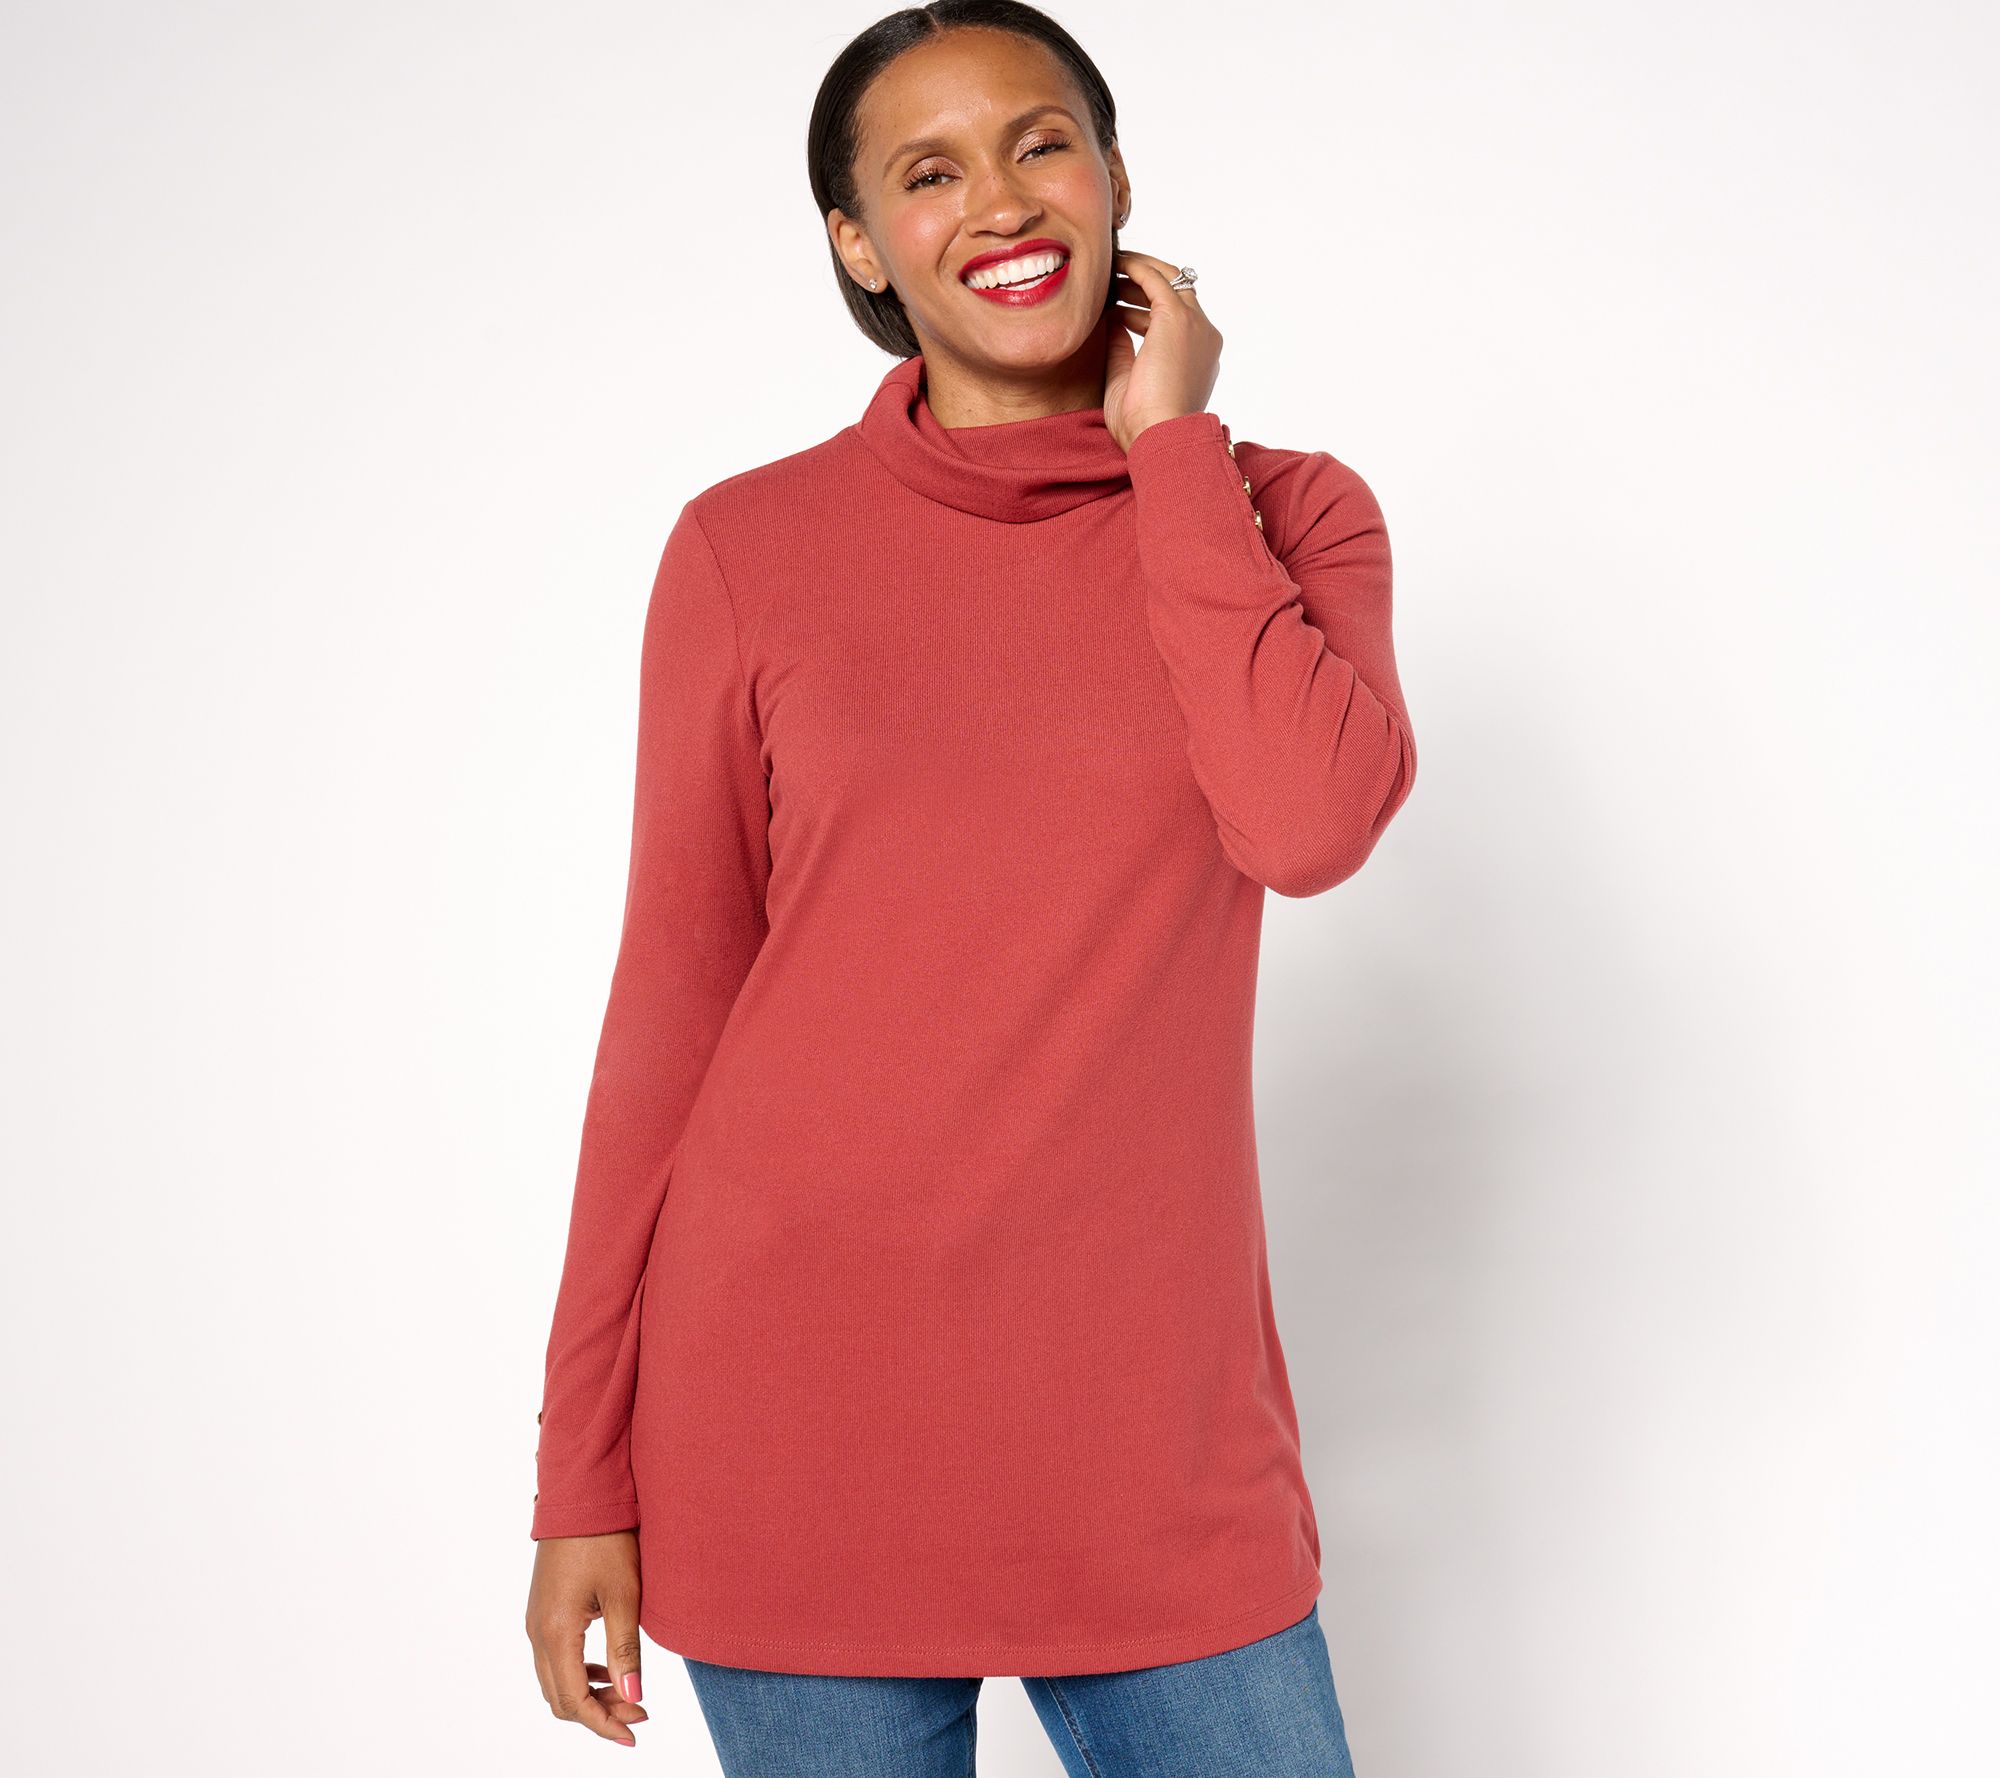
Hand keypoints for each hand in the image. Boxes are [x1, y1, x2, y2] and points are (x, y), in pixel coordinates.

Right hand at [526, 1532, 648, 1746]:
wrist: (580, 1495)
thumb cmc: (605, 1539)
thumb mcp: (624, 1595)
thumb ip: (626, 1650)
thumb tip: (633, 1698)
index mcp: (556, 1633)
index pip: (575, 1701)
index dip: (604, 1723)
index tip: (634, 1733)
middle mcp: (538, 1633)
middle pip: (561, 1698)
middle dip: (599, 1713)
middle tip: (639, 1712)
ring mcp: (536, 1622)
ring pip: (555, 1681)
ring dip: (589, 1695)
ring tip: (628, 1695)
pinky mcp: (542, 1610)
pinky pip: (554, 1659)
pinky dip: (579, 1674)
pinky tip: (608, 1669)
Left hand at [1104, 248, 1222, 451]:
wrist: (1161, 438)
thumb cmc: (1143, 426)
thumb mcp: (1128, 380)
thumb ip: (1122, 348)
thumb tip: (1112, 320)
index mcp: (1198, 359)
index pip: (1176, 320)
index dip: (1145, 309)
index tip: (1118, 306)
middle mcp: (1203, 337)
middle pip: (1176, 294)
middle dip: (1143, 285)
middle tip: (1111, 282)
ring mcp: (1195, 326)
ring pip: (1169, 280)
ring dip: (1139, 272)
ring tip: (1109, 270)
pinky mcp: (1178, 319)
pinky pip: (1156, 278)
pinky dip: (1136, 267)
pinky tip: (1115, 263)